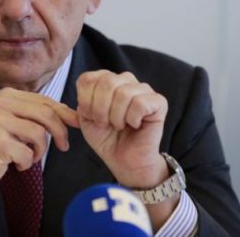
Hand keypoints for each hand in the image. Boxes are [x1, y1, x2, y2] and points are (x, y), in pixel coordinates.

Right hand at [0, 87, 78, 194]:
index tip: (77, 123)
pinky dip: (27, 163)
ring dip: (40, 151)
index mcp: (7, 95)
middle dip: (60, 132)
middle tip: (63, 146)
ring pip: (39, 134)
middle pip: (46, 114)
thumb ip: (35, 114)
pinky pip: (28, 154)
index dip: (64, 113)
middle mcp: (1, 104)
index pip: (45, 100)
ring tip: (29, 157)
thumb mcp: (12, 122)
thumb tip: (70, 114)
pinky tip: (16, 164)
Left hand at [76, 70, 167, 187]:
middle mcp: (125, 80)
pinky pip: (140, 103)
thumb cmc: (106, 137)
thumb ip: (81, 100)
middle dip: (100, 109)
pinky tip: (135, 125)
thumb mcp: (85, 118)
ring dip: (116, 117)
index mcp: (105, 80)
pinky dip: (133, 119)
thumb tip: (82, 89)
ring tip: (120, 125)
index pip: (88, 79)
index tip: (91, 116)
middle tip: (105, 123)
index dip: (85, 101)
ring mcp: (143, 89)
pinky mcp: (159, 102)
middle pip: (106, 82)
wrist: (124, 160)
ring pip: (123, 93)